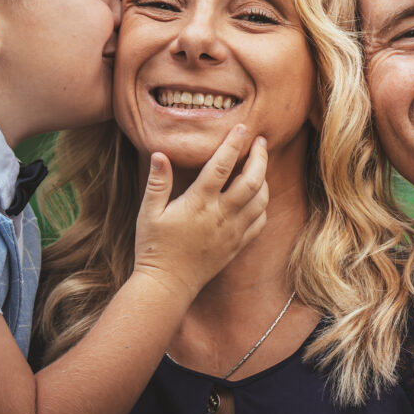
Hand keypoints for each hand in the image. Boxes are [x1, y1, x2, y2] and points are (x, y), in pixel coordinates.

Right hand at [132, 124, 268, 297]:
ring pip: (261, 200)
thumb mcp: (148, 213)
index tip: (242, 128)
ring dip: (264, 179)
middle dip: (260, 157)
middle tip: (261, 141)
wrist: (167, 286)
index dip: (233, 144)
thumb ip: (157, 182)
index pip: (220, 166)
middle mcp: (220, 215)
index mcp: (198, 203)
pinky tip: (258, 195)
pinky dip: (264, 204)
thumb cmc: (153, 247)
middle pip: (251, 180)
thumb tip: (160, 153)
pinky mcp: (238, 245)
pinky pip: (260, 221)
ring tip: (260, 165)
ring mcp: (232, 231)